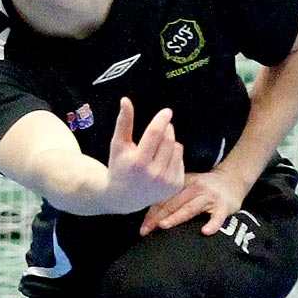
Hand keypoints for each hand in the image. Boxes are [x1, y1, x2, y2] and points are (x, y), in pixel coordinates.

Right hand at [104, 98, 183, 213]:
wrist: (123, 197)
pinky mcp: (175, 186)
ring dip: (170, 142)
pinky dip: (173, 156)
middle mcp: (154, 174)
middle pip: (168, 140)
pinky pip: (181, 160)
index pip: (155, 134)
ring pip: (177, 148)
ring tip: (157, 148)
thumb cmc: (119, 166)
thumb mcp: (117, 145)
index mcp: (138, 162)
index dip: (162, 120)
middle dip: (165, 130)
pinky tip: (162, 162)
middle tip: (159, 129)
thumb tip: (125, 100)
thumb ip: (123, 122)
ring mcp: (166, 182)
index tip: (167, 111)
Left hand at [140, 167, 247, 235]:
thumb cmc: (205, 188)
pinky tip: (205, 231)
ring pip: (190, 208)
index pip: (164, 198)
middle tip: (146, 230)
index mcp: (183, 183)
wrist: (233, 179)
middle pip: (173, 203)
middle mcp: (195, 188)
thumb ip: (172, 197)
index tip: (143, 226)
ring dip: (176, 217)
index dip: (152, 212)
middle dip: (158, 217)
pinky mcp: (224, 207)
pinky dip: (212, 224)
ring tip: (164, 225)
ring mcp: (210, 197)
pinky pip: (218, 217)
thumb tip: (150, 216)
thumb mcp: (188, 186)